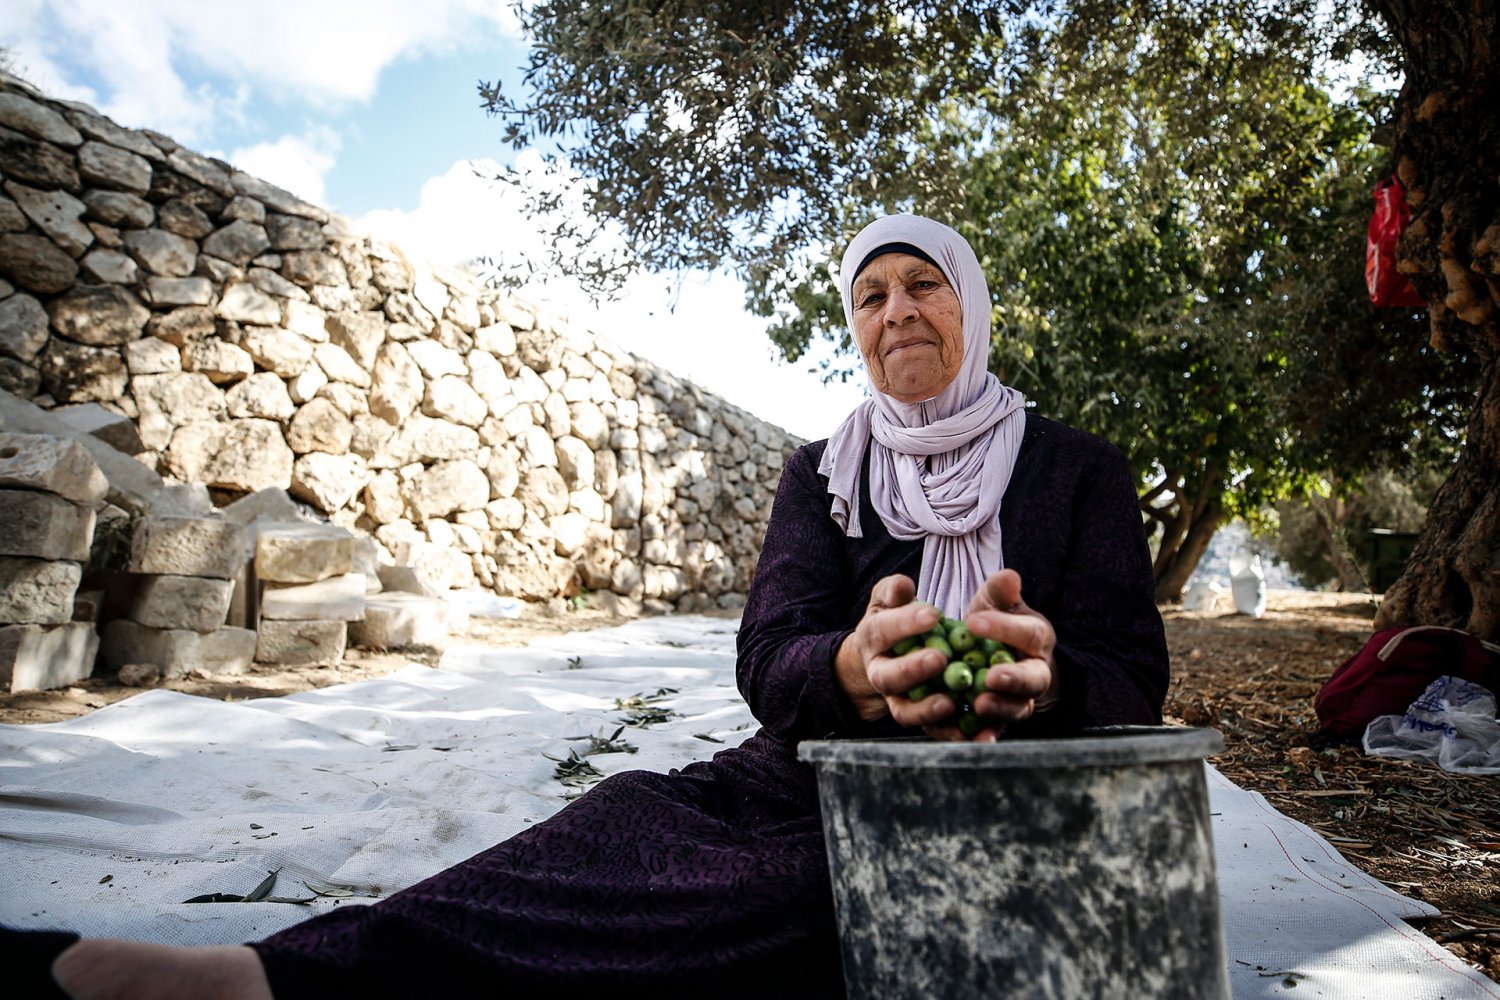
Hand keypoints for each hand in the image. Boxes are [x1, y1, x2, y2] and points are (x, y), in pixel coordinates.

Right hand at [834, 574, 953, 725]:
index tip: (934, 615)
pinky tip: (970, 731)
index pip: (882, 630)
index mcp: (872, 638)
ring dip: (926, 710)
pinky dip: (949, 734)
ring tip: (950, 702)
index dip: (905, 624)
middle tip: (939, 658)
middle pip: (888, 677)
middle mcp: (880, 673)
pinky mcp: (920, 719)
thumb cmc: (895, 618)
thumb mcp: (890, 598)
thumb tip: (903, 586)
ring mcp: (898, 699)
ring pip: (904, 711)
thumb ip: (894, 590)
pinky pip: (931, 731)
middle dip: (912, 669)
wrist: (887, 655)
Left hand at [952, 569, 1058, 741]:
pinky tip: (970, 737)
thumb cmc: (993, 623)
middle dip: (1014, 678)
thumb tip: (1009, 576)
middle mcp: (1035, 672)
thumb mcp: (995, 603)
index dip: (1004, 628)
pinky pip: (995, 731)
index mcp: (1037, 639)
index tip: (972, 621)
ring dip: (1000, 709)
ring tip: (979, 704)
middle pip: (1033, 679)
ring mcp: (1020, 700)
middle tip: (992, 676)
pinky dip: (984, 736)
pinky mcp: (1000, 721)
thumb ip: (999, 592)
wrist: (990, 656)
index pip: (1028, 633)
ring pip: (1017, 708)